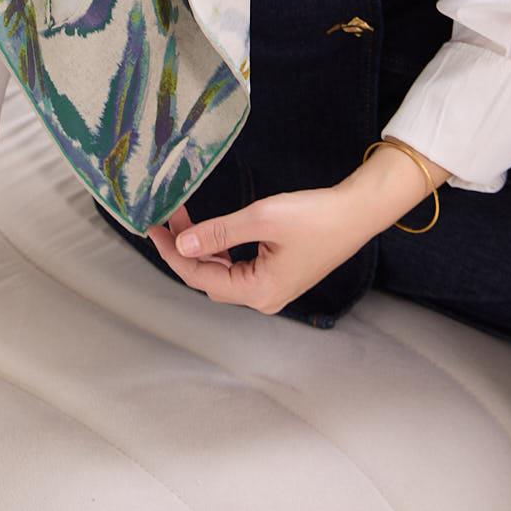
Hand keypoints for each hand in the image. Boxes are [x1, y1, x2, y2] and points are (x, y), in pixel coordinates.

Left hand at [146, 189, 373, 316]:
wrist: (357, 212)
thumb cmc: (316, 216)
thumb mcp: (262, 218)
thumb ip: (219, 231)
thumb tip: (182, 244)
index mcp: (259, 292)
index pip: (200, 277)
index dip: (173, 253)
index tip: (153, 228)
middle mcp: (264, 298)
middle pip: (209, 279)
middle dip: (185, 249)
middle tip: (167, 217)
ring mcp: (272, 289)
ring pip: (222, 273)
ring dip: (202, 247)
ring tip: (184, 218)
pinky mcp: (278, 276)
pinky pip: (238, 268)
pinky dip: (220, 248)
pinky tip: (211, 230)